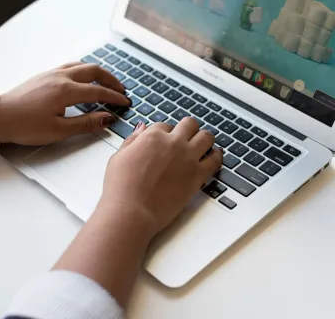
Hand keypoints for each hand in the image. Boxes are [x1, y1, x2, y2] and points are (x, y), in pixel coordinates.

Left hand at [0, 62, 130, 145]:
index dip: (114, 97)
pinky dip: (83, 70)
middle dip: (110, 80)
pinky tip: (82, 78)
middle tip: (121, 90)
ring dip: (97, 72)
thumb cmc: (24, 125)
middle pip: (93, 71)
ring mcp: (50, 73)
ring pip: (81, 65)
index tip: (125, 103)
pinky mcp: (43, 75)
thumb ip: (85, 124)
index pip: (98, 91)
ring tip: (106, 82)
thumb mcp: (58, 131)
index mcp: (65, 91)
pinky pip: (69, 66)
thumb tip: (106, 119)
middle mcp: (60, 77)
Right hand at [99, 118, 222, 235]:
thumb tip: (141, 129)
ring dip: (204, 139)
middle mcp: (173, 143)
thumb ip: (132, 140)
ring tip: (203, 144)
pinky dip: (216, 156)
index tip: (164, 141)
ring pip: (207, 137)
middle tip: (186, 137)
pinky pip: (215, 160)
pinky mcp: (197, 176)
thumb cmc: (121, 187)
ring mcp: (188, 159)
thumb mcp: (119, 157)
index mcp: (153, 137)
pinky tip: (214, 157)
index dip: (165, 133)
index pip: (165, 126)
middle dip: (187, 129)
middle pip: (189, 124)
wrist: (131, 211)